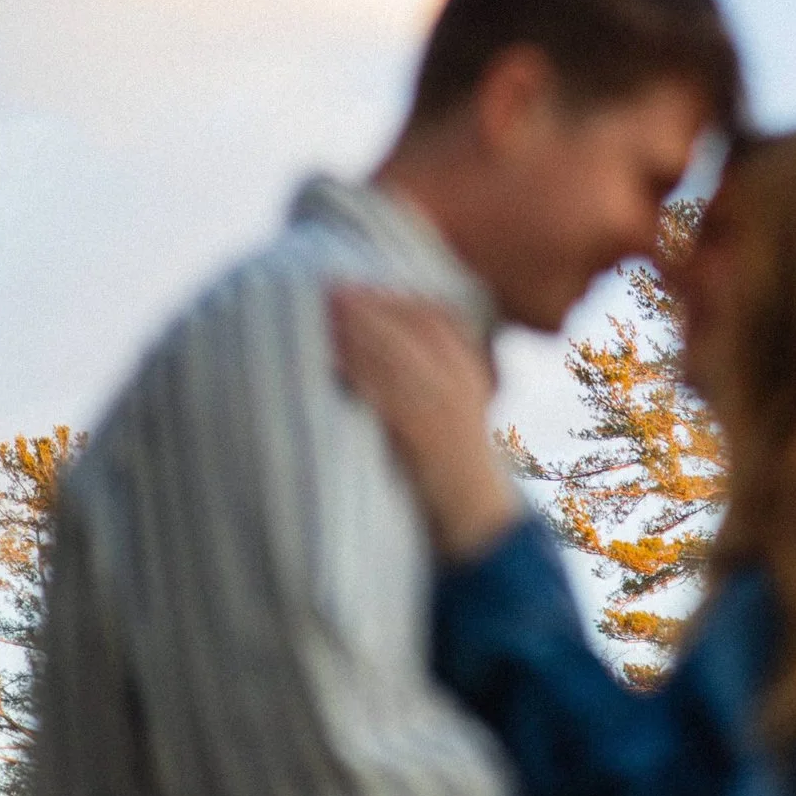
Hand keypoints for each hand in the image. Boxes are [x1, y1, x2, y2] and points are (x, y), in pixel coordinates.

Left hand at [327, 284, 521, 559]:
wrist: (475, 515)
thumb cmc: (451, 457)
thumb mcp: (453, 404)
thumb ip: (428, 371)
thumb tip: (378, 337)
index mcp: (467, 368)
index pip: (429, 314)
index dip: (390, 296)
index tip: (356, 280)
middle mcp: (456, 380)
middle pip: (405, 327)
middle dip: (364, 305)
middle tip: (326, 286)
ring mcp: (440, 405)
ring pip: (391, 354)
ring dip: (353, 330)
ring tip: (319, 312)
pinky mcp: (421, 432)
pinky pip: (382, 392)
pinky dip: (353, 370)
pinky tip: (326, 358)